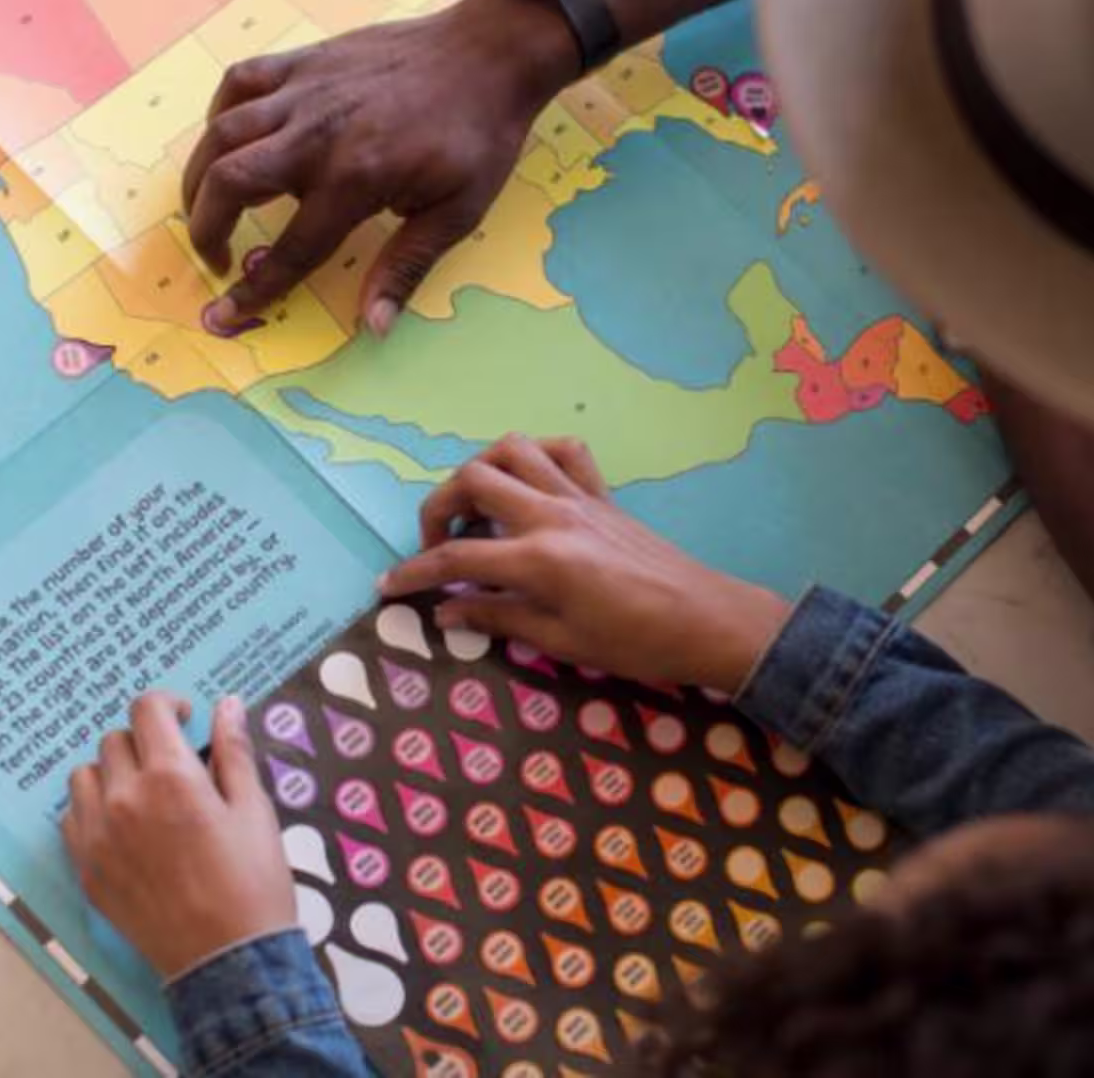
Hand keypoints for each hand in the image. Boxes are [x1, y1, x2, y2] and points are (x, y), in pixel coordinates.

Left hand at [62, 693, 294, 980]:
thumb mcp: (255, 809)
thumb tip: (226, 705)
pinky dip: (93, 811)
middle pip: (115, 741)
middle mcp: (124, 799)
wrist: (227, 959)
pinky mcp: (86, 870)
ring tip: (143, 793)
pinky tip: (124, 827)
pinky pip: (72, 820)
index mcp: (171, 777)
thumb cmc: (252, 881)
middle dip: (144, 741)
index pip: (146, 710)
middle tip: (172, 764)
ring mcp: (97, 837)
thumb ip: (234, 752)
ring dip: (112, 773)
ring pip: (85, 777)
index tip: (185, 717)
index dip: (167, 704)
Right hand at [183, 0, 577, 338]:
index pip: (289, 250)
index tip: (225, 315)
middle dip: (205, 228)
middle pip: (228, 182)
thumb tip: (374, 326)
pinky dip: (220, 113)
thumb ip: (405, 267)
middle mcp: (316, 134)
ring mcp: (305, 91)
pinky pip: (240, 82)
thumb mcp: (456, 212)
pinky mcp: (304, 60)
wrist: (490, 54)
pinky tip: (227, 138)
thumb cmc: (479, 135)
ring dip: (199, 176)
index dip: (254, 289)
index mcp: (355, 179)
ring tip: (205, 207)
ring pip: (221, 132)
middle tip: (214, 255)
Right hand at [378, 436, 791, 693]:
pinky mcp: (602, 494)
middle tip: (436, 547)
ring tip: (474, 510)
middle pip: (472, 482)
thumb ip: (499, 617)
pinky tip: (527, 485)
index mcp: (538, 559)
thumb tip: (446, 613)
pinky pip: (563, 451)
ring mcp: (578, 497)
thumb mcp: (561, 642)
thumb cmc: (635, 643)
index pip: (455, 559)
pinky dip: (535, 456)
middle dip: (437, 509)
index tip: (388, 586)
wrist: (706, 620)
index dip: (414, 573)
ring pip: (512, 449)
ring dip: (480, 472)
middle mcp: (552, 514)